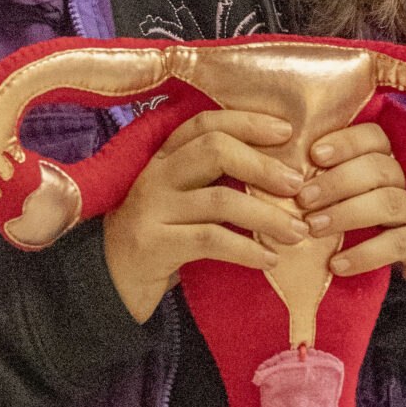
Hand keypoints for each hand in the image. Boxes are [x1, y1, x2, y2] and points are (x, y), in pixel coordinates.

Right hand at [102, 108, 308, 323]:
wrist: (107, 284)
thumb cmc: (157, 239)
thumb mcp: (180, 202)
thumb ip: (213, 181)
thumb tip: (279, 173)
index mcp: (164, 158)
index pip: (205, 123)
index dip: (247, 122)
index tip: (287, 132)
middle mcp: (155, 176)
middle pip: (214, 150)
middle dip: (263, 166)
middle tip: (298, 186)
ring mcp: (150, 209)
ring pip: (219, 199)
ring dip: (266, 215)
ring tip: (297, 232)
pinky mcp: (151, 245)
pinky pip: (210, 240)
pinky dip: (247, 249)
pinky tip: (269, 260)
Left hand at [296, 120, 405, 283]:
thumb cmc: (366, 208)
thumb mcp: (350, 187)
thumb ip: (326, 172)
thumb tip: (283, 166)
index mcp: (391, 155)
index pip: (374, 137)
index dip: (345, 143)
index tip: (314, 155)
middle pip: (379, 168)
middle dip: (337, 182)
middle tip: (303, 198)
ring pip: (388, 203)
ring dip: (346, 214)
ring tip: (312, 228)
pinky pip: (398, 244)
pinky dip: (365, 254)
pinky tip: (336, 264)